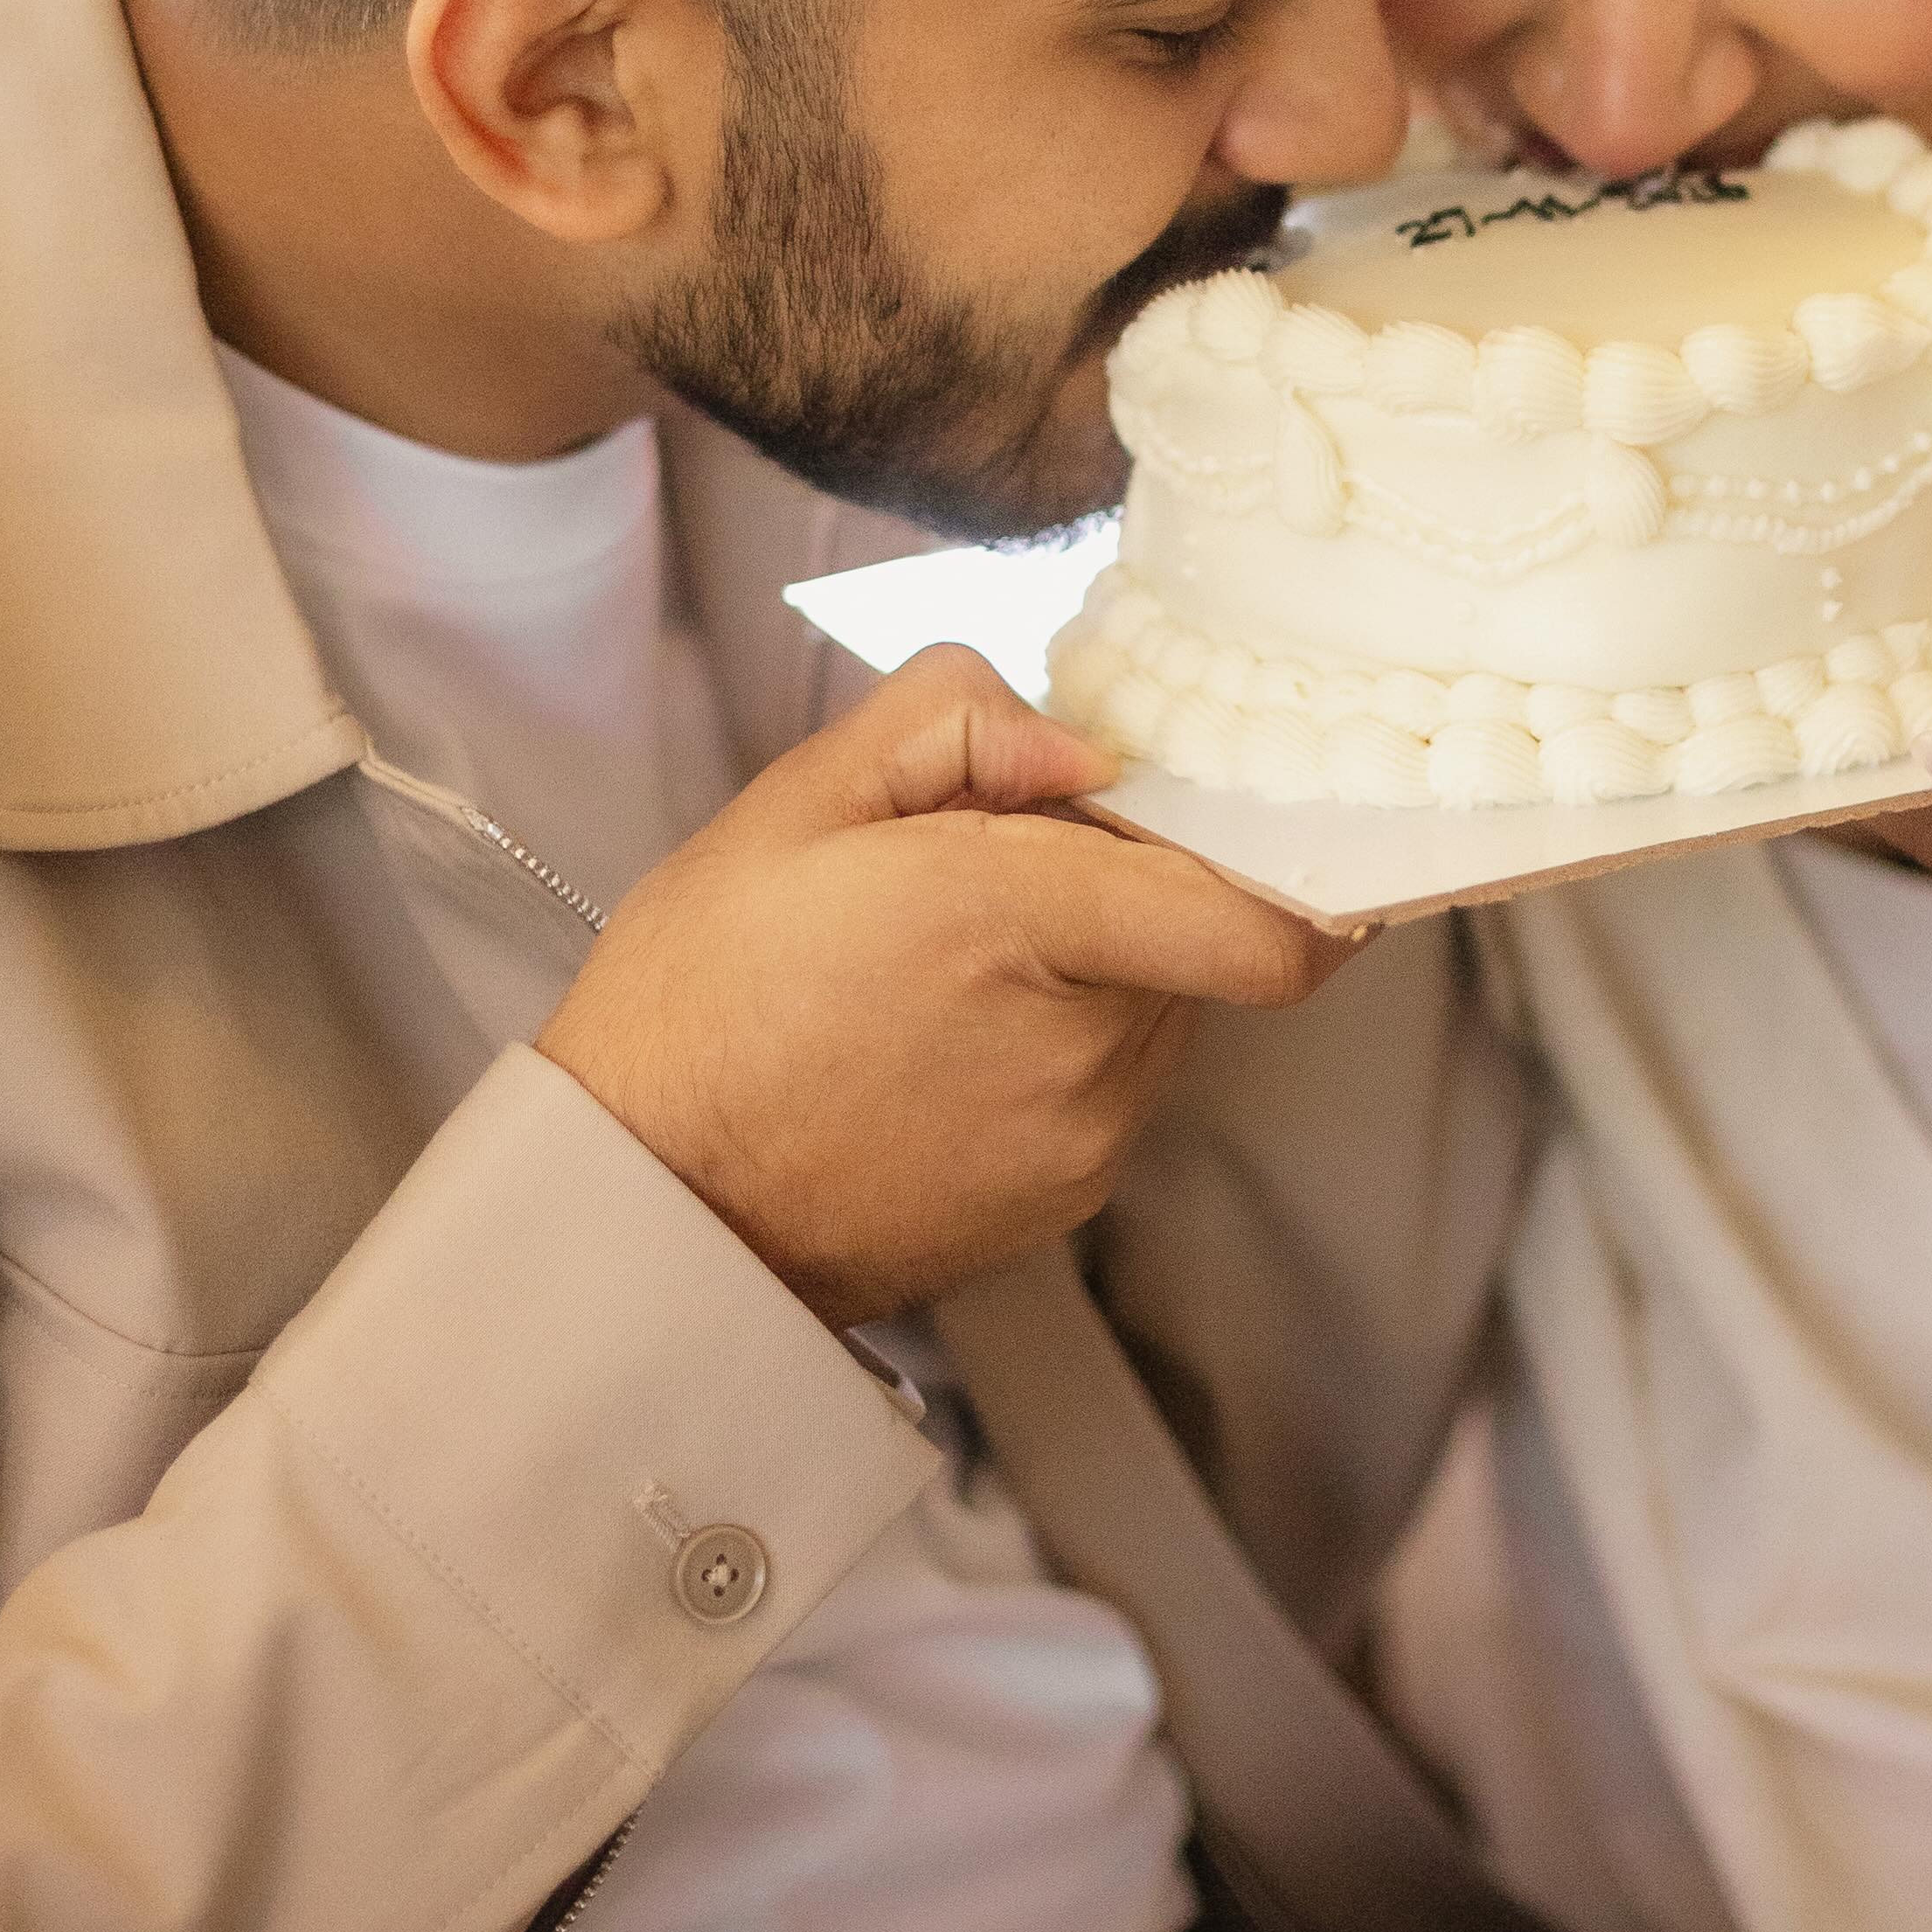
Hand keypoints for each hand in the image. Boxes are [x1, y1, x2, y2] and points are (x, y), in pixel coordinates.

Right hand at [537, 647, 1334, 1325]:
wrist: (645, 1207)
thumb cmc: (700, 1001)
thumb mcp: (795, 805)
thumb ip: (953, 724)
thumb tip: (1081, 745)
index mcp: (1020, 923)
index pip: (1262, 918)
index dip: (1286, 860)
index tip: (1237, 816)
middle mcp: (1081, 1046)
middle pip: (1197, 936)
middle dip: (1129, 884)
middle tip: (996, 869)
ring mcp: (1081, 1137)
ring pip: (1157, 1008)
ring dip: (1096, 966)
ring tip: (948, 967)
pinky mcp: (1063, 1200)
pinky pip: (1111, 1085)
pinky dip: (1061, 1043)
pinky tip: (943, 1041)